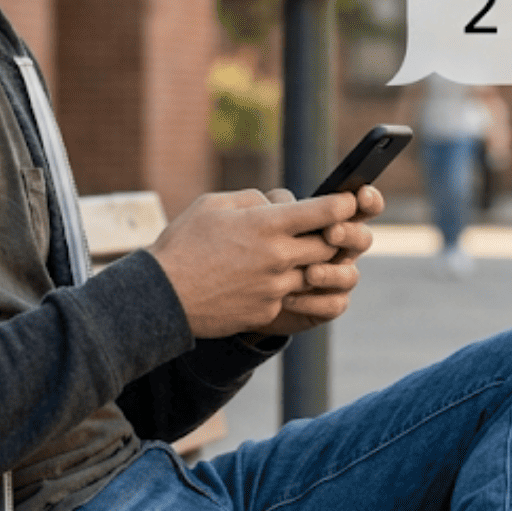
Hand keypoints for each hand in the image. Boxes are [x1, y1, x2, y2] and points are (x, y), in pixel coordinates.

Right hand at [149, 188, 365, 338]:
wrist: (163, 297)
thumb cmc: (184, 244)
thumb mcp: (214, 205)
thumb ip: (253, 199)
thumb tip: (277, 202)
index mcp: (267, 225)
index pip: (325, 212)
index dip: (343, 204)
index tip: (348, 200)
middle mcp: (279, 257)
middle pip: (329, 245)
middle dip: (333, 234)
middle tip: (329, 227)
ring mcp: (275, 288)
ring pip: (314, 273)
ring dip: (310, 262)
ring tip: (293, 253)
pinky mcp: (268, 311)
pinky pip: (290, 295)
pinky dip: (285, 284)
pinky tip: (264, 278)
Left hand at [248, 184, 382, 338]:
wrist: (239, 288)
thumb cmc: (255, 246)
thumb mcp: (263, 220)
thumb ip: (279, 207)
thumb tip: (287, 201)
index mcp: (332, 222)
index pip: (359, 207)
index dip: (369, 200)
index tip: (362, 194)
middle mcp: (340, 249)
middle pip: (362, 239)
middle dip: (350, 234)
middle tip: (331, 232)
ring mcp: (336, 279)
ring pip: (351, 276)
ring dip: (332, 273)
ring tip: (309, 273)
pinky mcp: (326, 305)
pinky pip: (334, 305)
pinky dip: (314, 302)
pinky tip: (289, 299)